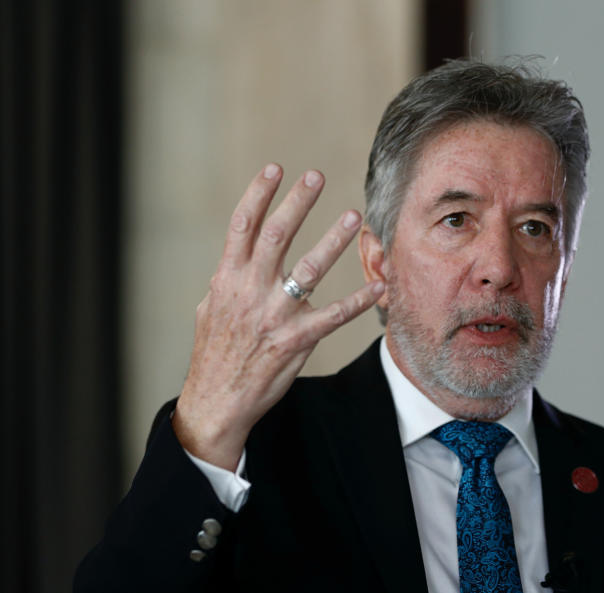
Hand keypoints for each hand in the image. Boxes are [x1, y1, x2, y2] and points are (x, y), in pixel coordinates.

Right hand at [173, 164, 383, 469]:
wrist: (215, 401)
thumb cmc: (214, 355)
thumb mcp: (210, 310)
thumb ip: (227, 282)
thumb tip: (236, 261)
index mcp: (228, 279)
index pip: (242, 226)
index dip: (258, 194)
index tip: (275, 168)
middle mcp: (250, 291)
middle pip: (276, 235)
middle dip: (297, 202)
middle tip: (317, 177)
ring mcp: (274, 315)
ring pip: (308, 269)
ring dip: (333, 241)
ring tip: (353, 216)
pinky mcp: (296, 340)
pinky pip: (333, 316)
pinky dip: (358, 301)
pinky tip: (378, 287)